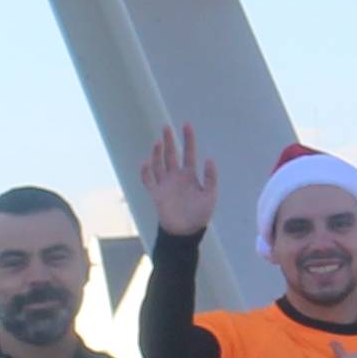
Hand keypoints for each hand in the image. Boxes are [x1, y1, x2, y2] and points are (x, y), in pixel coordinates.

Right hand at [138, 123, 216, 239]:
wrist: (185, 232)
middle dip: (169, 140)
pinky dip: (145, 172)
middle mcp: (176, 176)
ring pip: (159, 164)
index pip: (189, 153)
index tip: (186, 125)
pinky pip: (148, 181)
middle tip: (166, 127)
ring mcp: (165, 184)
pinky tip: (145, 163)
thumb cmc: (200, 215)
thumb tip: (209, 159)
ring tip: (158, 142)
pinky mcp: (156, 194)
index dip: (188, 139)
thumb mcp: (210, 196)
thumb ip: (210, 178)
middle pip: (171, 154)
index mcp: (190, 175)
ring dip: (157, 153)